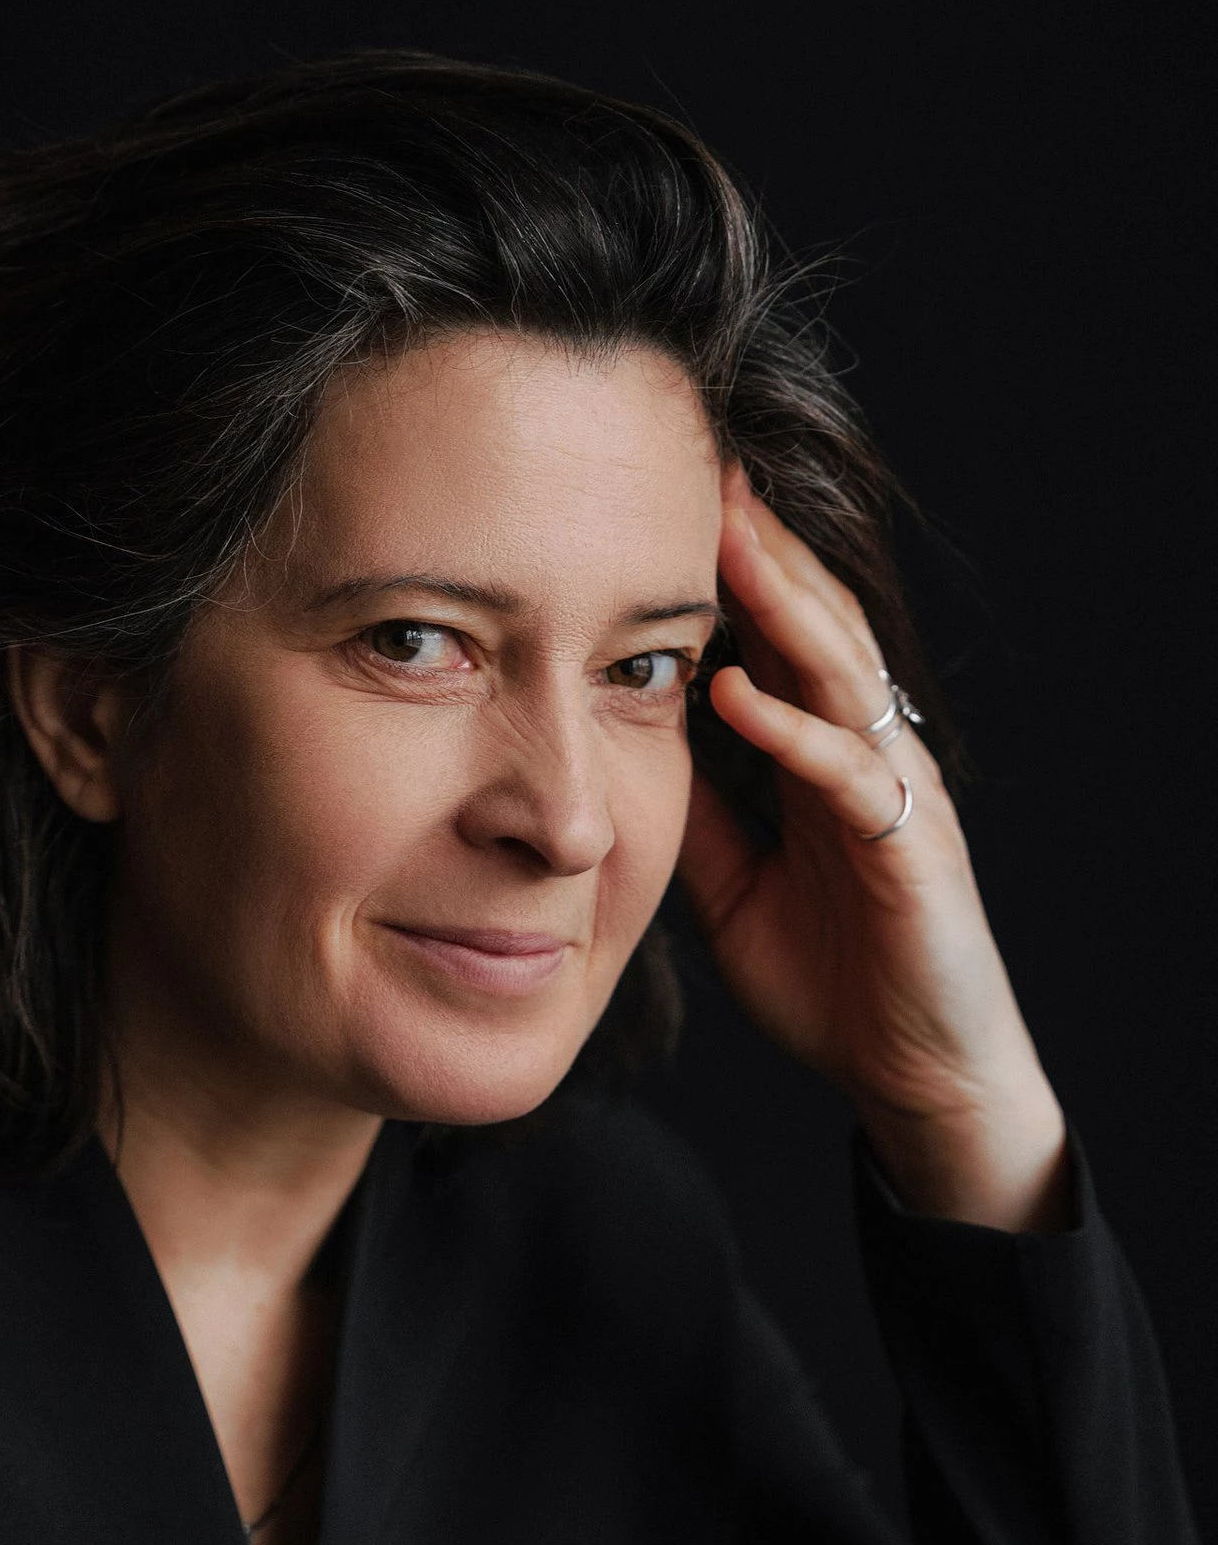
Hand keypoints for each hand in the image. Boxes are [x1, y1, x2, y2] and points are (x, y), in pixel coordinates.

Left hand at [677, 472, 1071, 1231]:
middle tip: (706, 470)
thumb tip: (630, 750)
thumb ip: (698, 813)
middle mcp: (869, 757)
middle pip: (818, 628)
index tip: (670, 503)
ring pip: (841, 677)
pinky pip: (847, 777)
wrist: (914, 1074)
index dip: (735, 573)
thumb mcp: (732, 887)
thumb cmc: (832, 979)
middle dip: (764, 549)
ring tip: (727, 539)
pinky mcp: (911, 851)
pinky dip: (790, 733)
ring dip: (783, 606)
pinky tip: (737, 694)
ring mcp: (896, 796)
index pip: (781, 640)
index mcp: (825, 758)